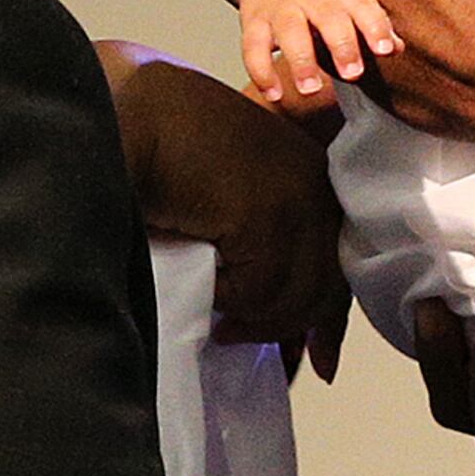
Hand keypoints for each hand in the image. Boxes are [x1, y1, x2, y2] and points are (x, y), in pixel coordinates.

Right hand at [97, 44, 351, 377]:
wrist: (134, 112)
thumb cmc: (170, 151)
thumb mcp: (233, 193)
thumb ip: (263, 237)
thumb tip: (280, 311)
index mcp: (314, 176)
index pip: (340, 260)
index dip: (330, 318)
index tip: (322, 364)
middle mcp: (316, 185)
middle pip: (324, 286)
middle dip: (290, 328)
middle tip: (244, 342)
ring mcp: (296, 198)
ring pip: (292, 296)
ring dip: (252, 318)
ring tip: (220, 320)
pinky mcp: (266, 215)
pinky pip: (256, 289)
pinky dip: (226, 298)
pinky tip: (204, 284)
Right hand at [232, 0, 401, 110]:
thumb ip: (374, 25)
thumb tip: (398, 48)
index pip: (364, 6)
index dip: (375, 27)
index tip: (385, 50)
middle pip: (328, 17)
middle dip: (341, 45)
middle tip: (352, 73)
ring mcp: (281, 9)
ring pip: (289, 31)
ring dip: (300, 61)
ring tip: (310, 89)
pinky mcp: (254, 22)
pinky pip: (253, 47)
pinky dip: (261, 72)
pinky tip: (273, 93)